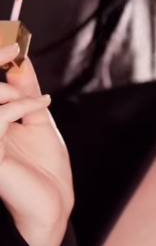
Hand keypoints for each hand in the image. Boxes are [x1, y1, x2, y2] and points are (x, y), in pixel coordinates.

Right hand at [0, 43, 73, 245]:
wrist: (54, 203)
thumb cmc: (45, 168)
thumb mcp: (36, 119)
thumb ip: (25, 90)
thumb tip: (19, 59)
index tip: (10, 43)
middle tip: (14, 52)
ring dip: (10, 90)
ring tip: (34, 98)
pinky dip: (22, 104)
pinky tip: (41, 105)